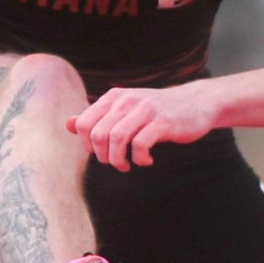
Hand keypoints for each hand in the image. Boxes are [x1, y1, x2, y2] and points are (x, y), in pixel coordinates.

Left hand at [67, 85, 215, 170]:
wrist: (195, 103)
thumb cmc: (156, 111)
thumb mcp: (124, 110)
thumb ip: (97, 117)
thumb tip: (68, 124)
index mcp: (113, 97)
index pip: (84, 124)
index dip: (88, 145)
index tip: (101, 154)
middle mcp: (126, 100)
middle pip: (98, 135)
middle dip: (103, 157)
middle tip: (116, 163)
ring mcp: (145, 109)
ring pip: (116, 139)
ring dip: (118, 160)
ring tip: (127, 165)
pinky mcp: (163, 122)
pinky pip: (140, 144)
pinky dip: (140, 159)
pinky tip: (147, 161)